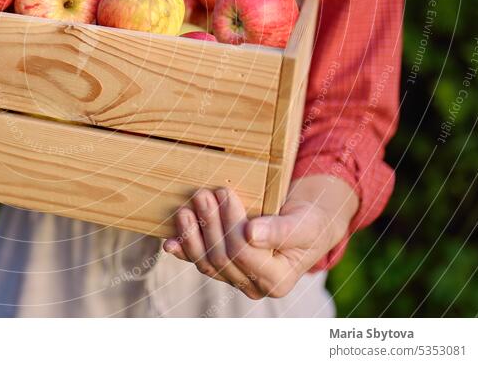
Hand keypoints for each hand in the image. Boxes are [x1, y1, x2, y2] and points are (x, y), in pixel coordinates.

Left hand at [163, 176, 357, 298]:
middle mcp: (255, 286)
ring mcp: (236, 279)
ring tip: (186, 208)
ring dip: (192, 235)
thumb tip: (252, 234)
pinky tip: (169, 242)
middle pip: (222, 258)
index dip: (230, 223)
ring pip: (206, 263)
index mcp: (278, 280)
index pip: (244, 253)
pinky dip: (183, 250)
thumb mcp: (303, 223)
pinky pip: (199, 262)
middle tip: (203, 194)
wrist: (305, 223)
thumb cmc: (308, 222)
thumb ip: (281, 230)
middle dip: (210, 224)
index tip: (225, 192)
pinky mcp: (222, 269)